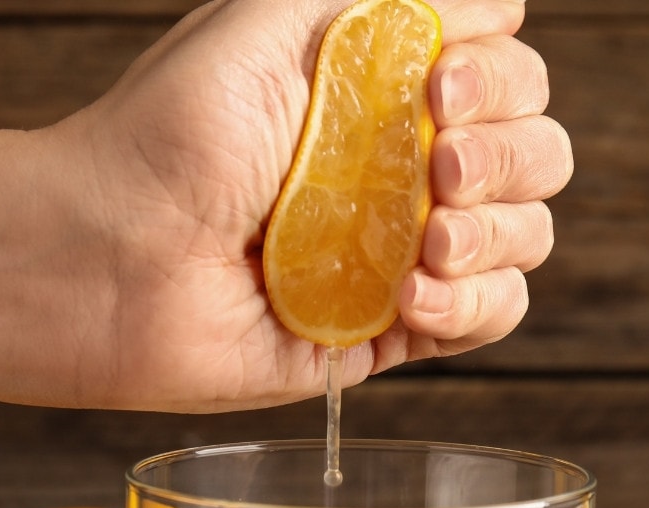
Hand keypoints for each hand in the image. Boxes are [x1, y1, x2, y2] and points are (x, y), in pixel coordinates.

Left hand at [47, 0, 571, 410]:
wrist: (110, 255)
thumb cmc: (172, 131)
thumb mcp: (274, 18)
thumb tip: (501, 1)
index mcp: (385, 93)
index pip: (510, 81)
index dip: (500, 83)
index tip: (439, 93)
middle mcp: (405, 169)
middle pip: (538, 156)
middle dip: (506, 157)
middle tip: (438, 166)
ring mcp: (401, 253)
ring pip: (524, 237)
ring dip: (494, 233)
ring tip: (425, 243)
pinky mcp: (388, 333)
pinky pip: (490, 317)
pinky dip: (473, 304)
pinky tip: (412, 296)